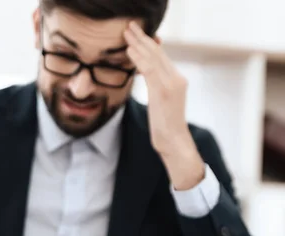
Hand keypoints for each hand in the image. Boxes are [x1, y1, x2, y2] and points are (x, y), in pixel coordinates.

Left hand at [124, 22, 204, 188]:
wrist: (174, 141)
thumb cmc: (164, 125)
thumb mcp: (160, 103)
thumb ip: (156, 87)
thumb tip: (146, 76)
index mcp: (177, 80)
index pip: (162, 57)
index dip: (149, 43)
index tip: (137, 34)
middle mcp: (177, 78)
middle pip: (158, 53)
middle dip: (143, 38)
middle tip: (130, 26)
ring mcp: (172, 84)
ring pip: (154, 58)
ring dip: (138, 44)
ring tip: (127, 33)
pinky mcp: (163, 92)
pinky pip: (150, 70)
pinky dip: (139, 59)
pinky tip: (130, 51)